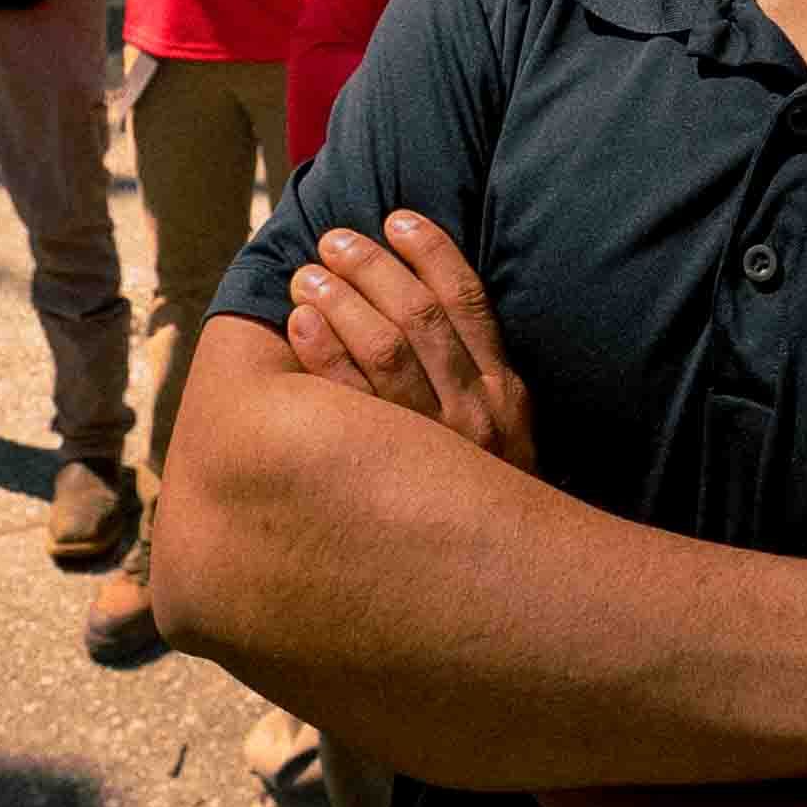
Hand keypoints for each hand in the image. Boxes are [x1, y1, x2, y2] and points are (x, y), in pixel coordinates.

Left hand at [288, 210, 535, 472]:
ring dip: (341, 301)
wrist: (508, 591)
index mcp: (503, 391)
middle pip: (418, 316)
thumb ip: (475, 372)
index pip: (466, 300)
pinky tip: (299, 327)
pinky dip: (324, 355)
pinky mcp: (390, 483)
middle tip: (334, 240)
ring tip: (308, 276)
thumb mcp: (505, 430)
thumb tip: (426, 298)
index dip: (429, 250)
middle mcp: (474, 414)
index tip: (396, 216)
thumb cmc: (489, 498)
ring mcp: (433, 449)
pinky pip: (351, 406)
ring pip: (383, 352)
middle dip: (372, 267)